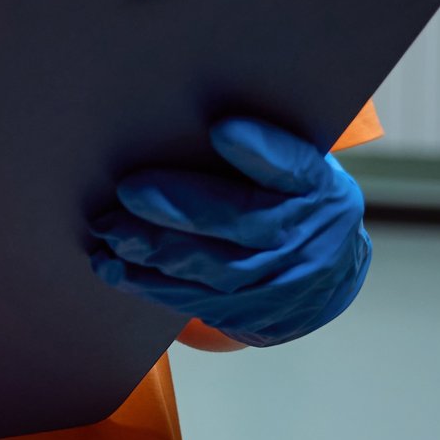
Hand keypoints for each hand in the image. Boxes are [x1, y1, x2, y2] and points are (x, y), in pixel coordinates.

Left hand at [87, 117, 370, 347]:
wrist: (329, 272)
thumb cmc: (289, 197)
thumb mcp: (291, 167)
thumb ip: (253, 149)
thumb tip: (178, 123)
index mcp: (318, 185)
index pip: (294, 166)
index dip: (260, 150)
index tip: (220, 129)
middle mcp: (308, 235)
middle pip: (244, 221)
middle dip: (181, 208)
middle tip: (128, 191)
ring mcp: (284, 282)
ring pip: (215, 268)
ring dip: (155, 250)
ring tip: (110, 230)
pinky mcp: (254, 316)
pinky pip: (197, 301)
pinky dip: (150, 284)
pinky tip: (113, 266)